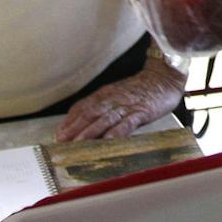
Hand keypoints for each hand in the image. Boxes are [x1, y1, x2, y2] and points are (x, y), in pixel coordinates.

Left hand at [54, 64, 186, 141]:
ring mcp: (126, 105)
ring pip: (104, 119)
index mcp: (104, 95)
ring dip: (89, 131)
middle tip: (60, 141)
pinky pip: (127, 123)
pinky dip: (116, 132)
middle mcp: (112, 99)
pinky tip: (108, 141)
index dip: (69, 121)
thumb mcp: (117, 95)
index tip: (57, 134)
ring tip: (77, 143)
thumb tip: (84, 123)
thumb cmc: (140, 90)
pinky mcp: (141, 111)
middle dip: (74, 128)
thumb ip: (102, 107)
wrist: (164, 77)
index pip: (82, 107)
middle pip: (89, 114)